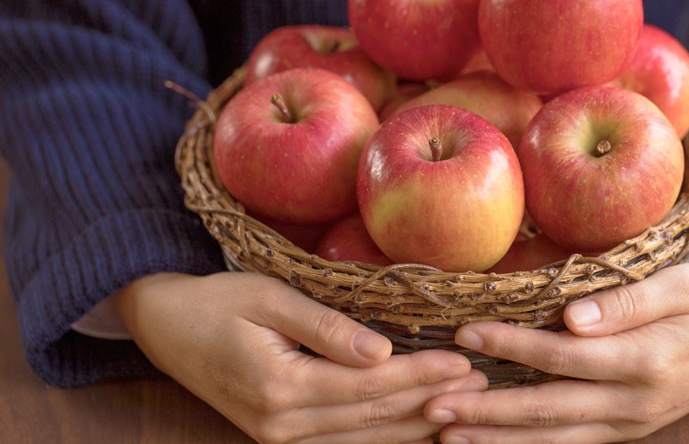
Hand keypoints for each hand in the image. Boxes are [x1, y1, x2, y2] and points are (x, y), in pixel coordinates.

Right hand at [114, 271, 487, 443]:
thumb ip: (326, 329)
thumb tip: (382, 352)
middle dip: (428, 400)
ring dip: (413, 424)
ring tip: (461, 409)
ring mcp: (279, 438)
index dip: (420, 374)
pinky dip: (381, 435)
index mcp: (282, 387)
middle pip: (373, 416)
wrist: (166, 326)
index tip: (464, 360)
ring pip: (363, 438)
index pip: (370, 385)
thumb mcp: (269, 300)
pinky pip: (342, 442)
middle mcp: (283, 425)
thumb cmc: (218, 302)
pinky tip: (412, 426)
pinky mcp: (279, 436)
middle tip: (481, 387)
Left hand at [424, 263, 688, 443]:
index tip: (464, 335)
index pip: (559, 357)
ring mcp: (630, 422)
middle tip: (433, 406)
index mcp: (643, 361)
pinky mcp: (627, 427)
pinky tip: (494, 442)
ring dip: (498, 438)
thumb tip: (572, 317)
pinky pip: (570, 442)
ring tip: (447, 435)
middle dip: (485, 410)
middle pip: (546, 409)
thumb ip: (627, 303)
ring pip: (553, 438)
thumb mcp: (684, 287)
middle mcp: (633, 402)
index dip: (508, 347)